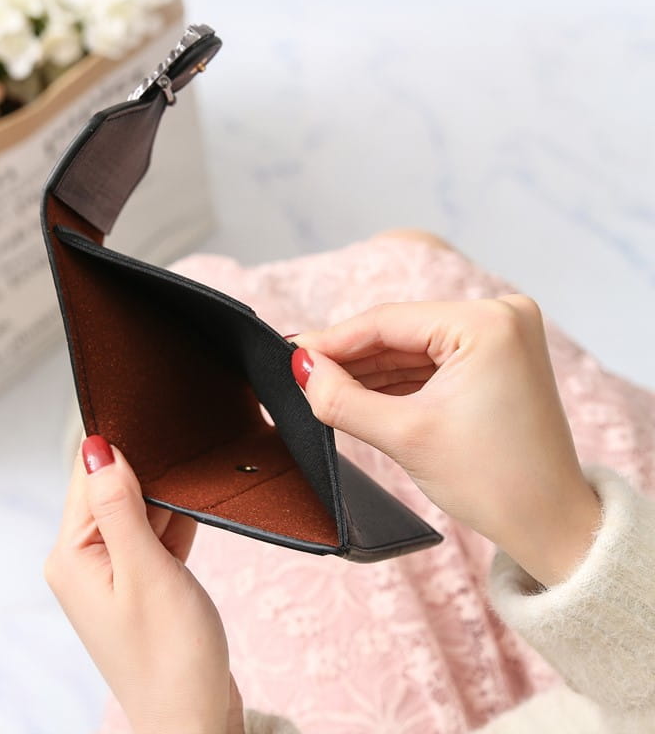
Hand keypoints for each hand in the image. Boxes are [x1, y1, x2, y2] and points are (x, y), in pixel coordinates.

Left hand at [45, 436, 243, 733]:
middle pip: (112, 489)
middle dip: (149, 476)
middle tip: (184, 478)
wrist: (194, 718)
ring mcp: (111, 570)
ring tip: (191, 508)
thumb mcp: (145, 571)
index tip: (156, 431)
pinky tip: (193, 522)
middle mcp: (82, 560)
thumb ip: (120, 506)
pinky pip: (153, 532)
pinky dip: (175, 523)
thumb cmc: (170, 656)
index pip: (87, 478)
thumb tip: (97, 448)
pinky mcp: (137, 579)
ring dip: (165, 501)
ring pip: (138, 508)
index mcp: (70, 556)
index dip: (121, 449)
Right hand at [289, 295, 601, 586]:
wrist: (551, 524)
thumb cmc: (496, 483)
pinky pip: (432, 361)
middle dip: (350, 357)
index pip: (389, 322)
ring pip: (413, 347)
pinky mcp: (497, 359)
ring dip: (370, 369)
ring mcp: (502, 337)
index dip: (333, 339)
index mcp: (488, 323)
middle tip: (302, 371)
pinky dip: (397, 379)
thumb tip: (302, 367)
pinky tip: (359, 390)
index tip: (292, 350)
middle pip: (400, 332)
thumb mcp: (405, 435)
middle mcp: (500, 316)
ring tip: (323, 385)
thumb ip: (342, 397)